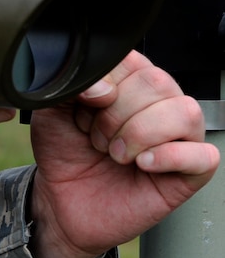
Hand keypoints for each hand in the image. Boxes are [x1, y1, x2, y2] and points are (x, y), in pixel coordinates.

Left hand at [28, 50, 219, 257]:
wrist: (61, 199)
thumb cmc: (63, 150)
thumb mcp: (53, 109)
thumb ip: (72, 85)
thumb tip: (104, 87)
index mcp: (128, 81)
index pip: (132, 59)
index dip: (104, 83)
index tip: (84, 106)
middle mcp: (158, 102)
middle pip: (157, 82)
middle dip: (115, 114)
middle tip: (97, 137)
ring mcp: (178, 136)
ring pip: (185, 112)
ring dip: (140, 134)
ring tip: (117, 154)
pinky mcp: (190, 172)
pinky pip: (204, 155)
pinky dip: (169, 157)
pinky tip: (142, 164)